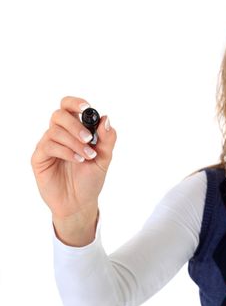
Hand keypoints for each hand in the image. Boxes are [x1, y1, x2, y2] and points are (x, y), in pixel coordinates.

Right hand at [31, 96, 116, 245]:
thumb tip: (106, 118)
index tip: (87, 108)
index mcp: (75, 130)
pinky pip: (48, 146)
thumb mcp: (105, 158)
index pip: (69, 107)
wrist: (80, 203)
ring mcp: (48, 145)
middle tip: (90, 139)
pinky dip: (66, 151)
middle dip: (75, 125)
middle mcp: (59, 134)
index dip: (76, 103)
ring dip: (74, 142)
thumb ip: (107, 139)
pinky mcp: (39, 158)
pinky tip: (77, 160)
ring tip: (87, 156)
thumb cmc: (90, 179)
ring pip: (55, 130)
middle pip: (59, 114)